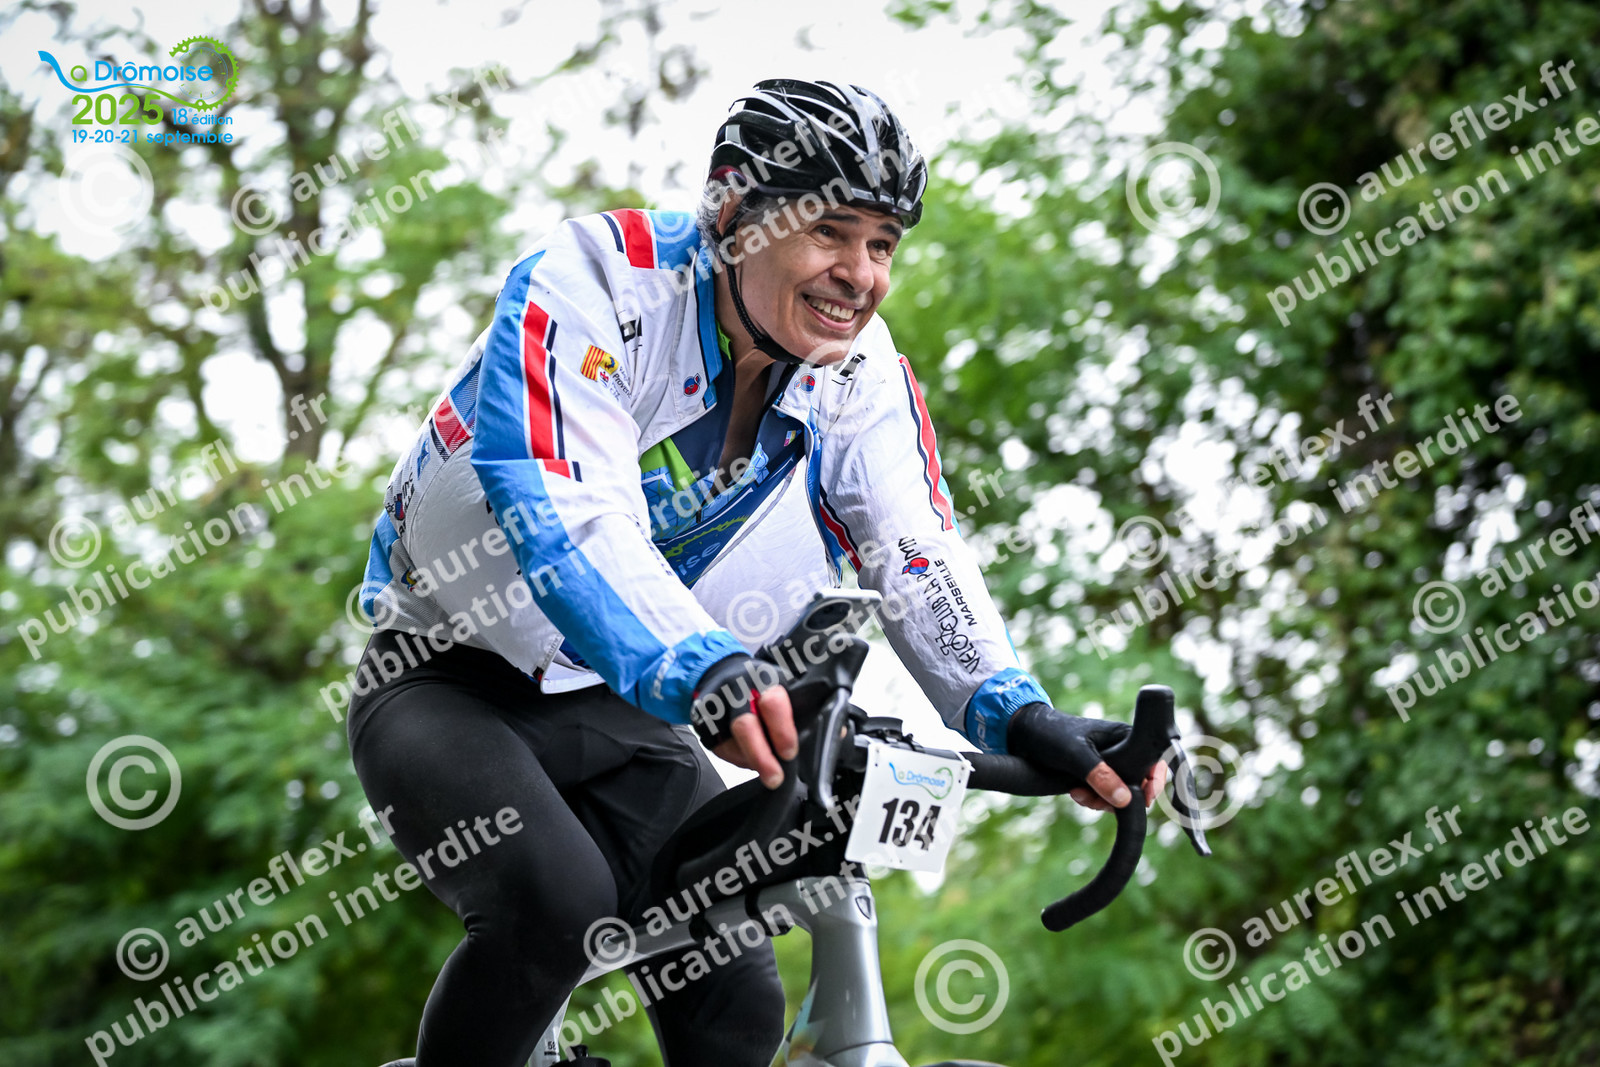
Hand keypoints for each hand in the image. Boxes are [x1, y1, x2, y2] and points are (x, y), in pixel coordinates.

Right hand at [711, 685, 797, 789]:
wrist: (719, 673)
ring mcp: (714, 707)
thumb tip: (800, 743)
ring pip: (732, 745)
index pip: (773, 704)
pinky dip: (737, 757)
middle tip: (774, 778)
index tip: (789, 753)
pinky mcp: (701, 723)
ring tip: (764, 761)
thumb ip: (790, 711)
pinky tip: (746, 750)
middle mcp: (734, 691)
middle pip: (744, 727)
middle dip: (761, 757)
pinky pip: (720, 750)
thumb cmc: (756, 685)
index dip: (782, 732)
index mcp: (760, 679)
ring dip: (751, 760)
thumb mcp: (779, 687)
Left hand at [1006, 702, 1169, 811]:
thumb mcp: (1074, 754)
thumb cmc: (1050, 734)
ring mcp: (1108, 764)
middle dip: (1121, 798)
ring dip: (1102, 801)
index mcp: (1124, 736)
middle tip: (1097, 800)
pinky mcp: (1095, 775)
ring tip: (1079, 794)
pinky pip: (1104, 795)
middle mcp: (1121, 749)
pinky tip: (1075, 794)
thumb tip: (1125, 800)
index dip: (1155, 782)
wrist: (1023, 735)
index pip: (1155, 760)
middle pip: (1139, 783)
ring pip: (1120, 793)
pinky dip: (1093, 800)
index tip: (1144, 800)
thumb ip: (1099, 775)